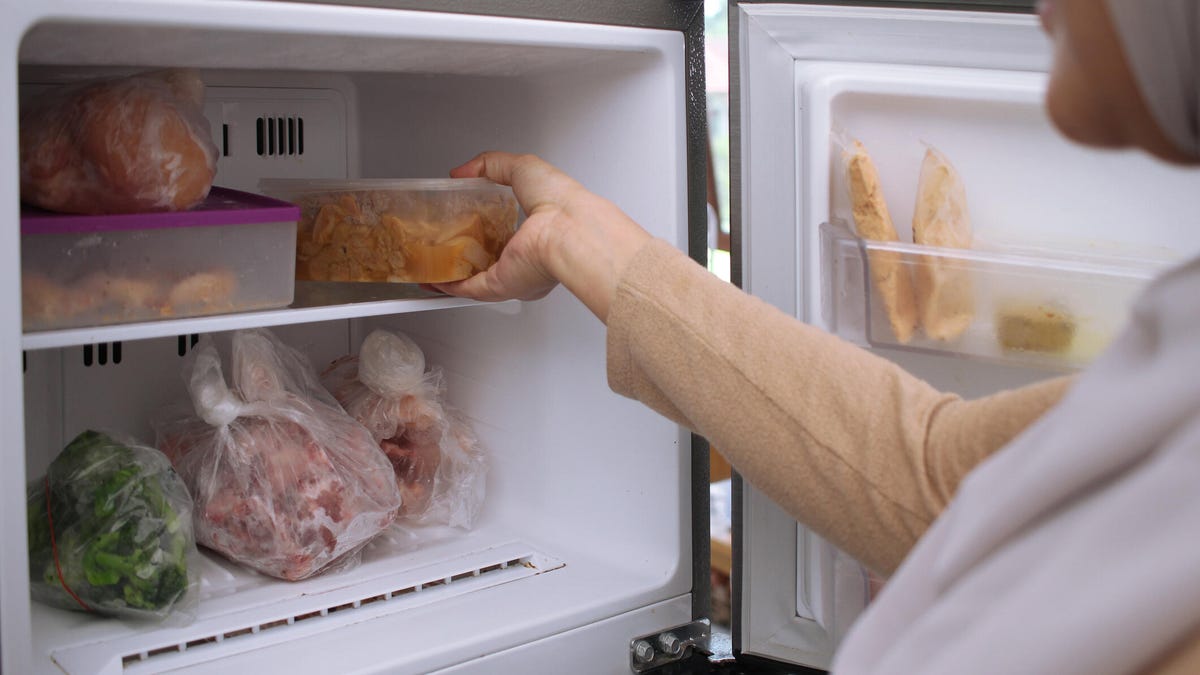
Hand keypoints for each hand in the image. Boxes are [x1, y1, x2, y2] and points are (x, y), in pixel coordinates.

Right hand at [433, 152, 651, 321]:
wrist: (568, 231)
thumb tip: (462, 172)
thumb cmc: (560, 202)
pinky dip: (451, 286)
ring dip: (454, 273)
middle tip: (444, 244)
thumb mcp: (522, 167)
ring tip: (433, 264)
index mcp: (539, 232)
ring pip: (477, 278)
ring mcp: (514, 273)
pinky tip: (436, 281)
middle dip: (468, 254)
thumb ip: (491, 165)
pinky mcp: (501, 285)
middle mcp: (528, 257)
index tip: (465, 222)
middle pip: (491, 258)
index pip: (508, 233)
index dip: (485, 228)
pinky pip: (470, 289)